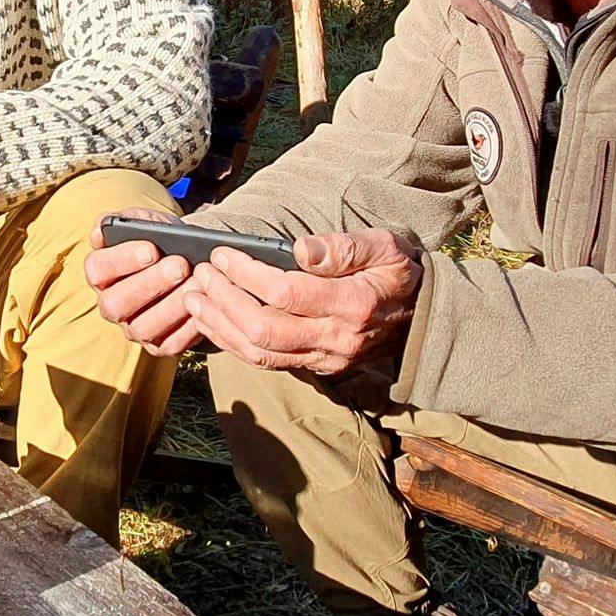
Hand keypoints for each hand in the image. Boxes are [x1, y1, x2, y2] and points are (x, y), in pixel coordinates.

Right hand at [85, 209, 202, 357]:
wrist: (191, 260)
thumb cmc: (164, 241)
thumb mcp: (150, 223)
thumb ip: (127, 220)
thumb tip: (102, 230)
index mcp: (102, 272)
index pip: (98, 269)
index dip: (122, 260)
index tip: (152, 249)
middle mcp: (111, 304)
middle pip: (115, 303)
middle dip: (149, 284)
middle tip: (180, 265)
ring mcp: (133, 328)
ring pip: (142, 327)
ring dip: (171, 306)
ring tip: (197, 283)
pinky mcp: (159, 345)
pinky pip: (170, 344)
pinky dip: (188, 327)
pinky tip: (203, 306)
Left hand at [181, 227, 420, 376]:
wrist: (422, 319)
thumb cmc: (398, 274)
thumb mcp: (384, 247)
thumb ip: (344, 247)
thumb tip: (300, 250)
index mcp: (352, 305)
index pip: (286, 293)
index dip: (247, 274)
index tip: (223, 255)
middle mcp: (336, 340)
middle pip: (264, 330)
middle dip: (224, 302)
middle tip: (201, 275)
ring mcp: (324, 359)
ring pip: (259, 354)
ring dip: (220, 326)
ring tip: (193, 299)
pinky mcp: (315, 368)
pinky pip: (265, 363)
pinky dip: (232, 343)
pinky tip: (212, 321)